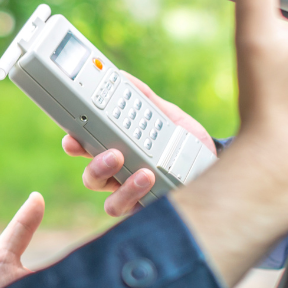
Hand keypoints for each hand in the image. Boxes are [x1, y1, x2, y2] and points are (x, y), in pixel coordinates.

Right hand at [63, 74, 215, 216]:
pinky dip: (137, 196)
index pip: (88, 150)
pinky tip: (152, 180)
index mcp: (118, 151)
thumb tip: (121, 76)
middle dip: (95, 166)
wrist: (215, 163)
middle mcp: (121, 177)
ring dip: (123, 188)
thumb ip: (144, 97)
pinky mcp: (150, 211)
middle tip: (113, 153)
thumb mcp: (167, 115)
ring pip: (110, 202)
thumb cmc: (186, 141)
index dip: (74, 145)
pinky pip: (134, 212)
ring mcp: (135, 197)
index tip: (72, 138)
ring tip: (143, 171)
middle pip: (92, 178)